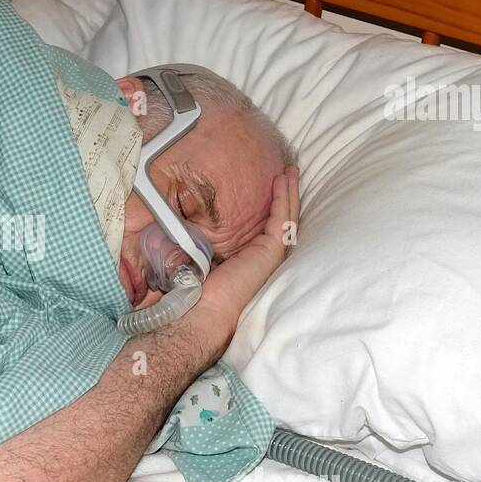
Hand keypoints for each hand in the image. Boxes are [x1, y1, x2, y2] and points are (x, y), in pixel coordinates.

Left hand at [186, 165, 299, 339]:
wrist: (204, 311)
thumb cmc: (200, 293)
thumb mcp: (205, 261)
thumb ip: (208, 247)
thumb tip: (191, 233)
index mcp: (254, 259)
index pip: (267, 226)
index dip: (271, 205)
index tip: (269, 185)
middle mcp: (267, 255)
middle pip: (282, 218)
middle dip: (285, 193)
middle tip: (287, 171)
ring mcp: (271, 253)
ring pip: (286, 214)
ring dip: (288, 190)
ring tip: (289, 170)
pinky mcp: (270, 250)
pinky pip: (281, 216)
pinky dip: (282, 197)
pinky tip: (282, 180)